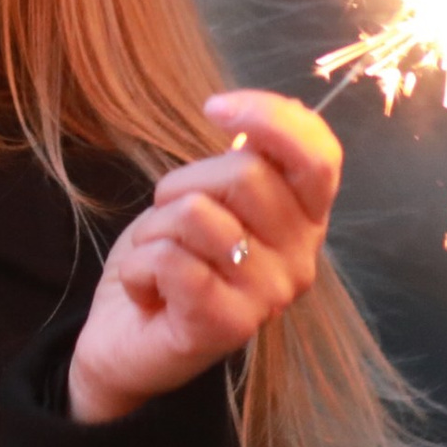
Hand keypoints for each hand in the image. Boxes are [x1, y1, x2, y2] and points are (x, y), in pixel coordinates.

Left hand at [68, 90, 338, 424]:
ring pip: (197, 215)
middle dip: (181, 185)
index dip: (273, 117)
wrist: (127, 339)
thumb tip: (259, 112)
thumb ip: (237, 164)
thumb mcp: (203, 199)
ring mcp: (268, 296)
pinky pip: (170, 259)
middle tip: (169, 225)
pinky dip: (139, 267)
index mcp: (302, 220)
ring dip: (154, 231)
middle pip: (244, 174)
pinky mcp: (228, 325)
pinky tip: (148, 291)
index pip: (320, 157)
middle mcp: (301, 259)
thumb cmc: (169, 259)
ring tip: (160, 262)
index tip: (215, 107)